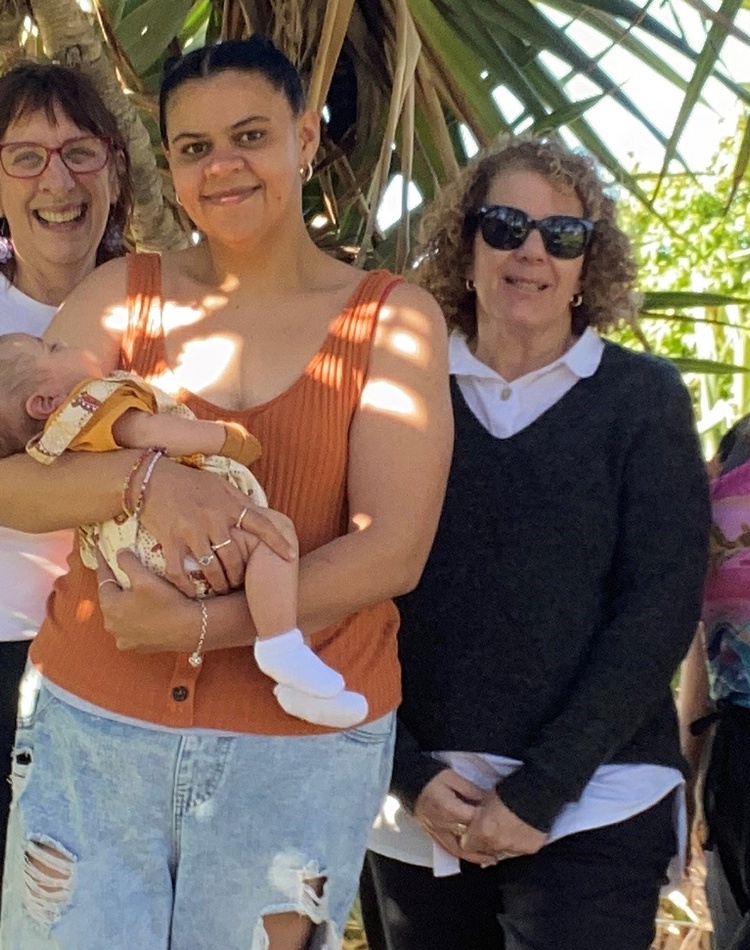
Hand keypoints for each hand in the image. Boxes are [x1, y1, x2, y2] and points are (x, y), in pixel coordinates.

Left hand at [97, 551, 202, 652]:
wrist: (190, 629)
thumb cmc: (166, 602)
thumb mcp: (145, 578)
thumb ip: (128, 562)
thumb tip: (119, 554)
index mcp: (110, 607)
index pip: (103, 579)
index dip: (103, 564)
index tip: (102, 552)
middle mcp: (112, 625)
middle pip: (110, 599)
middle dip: (115, 585)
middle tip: (122, 572)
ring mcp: (124, 638)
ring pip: (120, 615)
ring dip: (125, 603)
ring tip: (136, 592)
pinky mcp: (137, 646)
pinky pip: (132, 628)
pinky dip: (135, 618)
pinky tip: (146, 611)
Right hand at [138, 459, 293, 595]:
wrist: (151, 477)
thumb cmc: (188, 481)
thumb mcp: (218, 484)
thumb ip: (238, 500)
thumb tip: (260, 512)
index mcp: (228, 504)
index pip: (260, 524)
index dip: (277, 542)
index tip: (290, 556)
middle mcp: (212, 518)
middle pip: (234, 556)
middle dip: (239, 574)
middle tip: (240, 583)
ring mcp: (191, 530)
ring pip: (212, 568)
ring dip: (219, 583)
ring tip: (222, 589)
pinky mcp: (170, 540)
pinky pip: (179, 572)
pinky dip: (186, 586)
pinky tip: (192, 593)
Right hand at [414, 770, 498, 866]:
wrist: (410, 783)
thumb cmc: (432, 778)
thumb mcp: (453, 777)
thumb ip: (471, 790)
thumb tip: (487, 800)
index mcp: (448, 808)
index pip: (472, 820)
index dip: (486, 823)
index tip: (499, 823)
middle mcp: (442, 824)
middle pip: (467, 840)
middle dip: (484, 845)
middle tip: (502, 848)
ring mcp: (436, 832)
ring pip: (457, 850)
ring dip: (475, 857)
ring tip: (490, 859)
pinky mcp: (433, 835)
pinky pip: (448, 850)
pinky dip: (461, 855)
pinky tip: (471, 857)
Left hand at [461, 791, 546, 857]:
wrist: (535, 792)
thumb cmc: (507, 791)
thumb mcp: (484, 800)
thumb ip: (477, 816)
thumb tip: (473, 822)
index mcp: (483, 832)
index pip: (467, 847)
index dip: (468, 841)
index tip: (471, 835)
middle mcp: (497, 844)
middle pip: (485, 851)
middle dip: (486, 842)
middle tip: (491, 828)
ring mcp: (515, 849)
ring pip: (503, 851)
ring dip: (503, 843)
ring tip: (509, 827)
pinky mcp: (531, 849)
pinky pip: (520, 850)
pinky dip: (519, 842)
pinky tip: (522, 829)